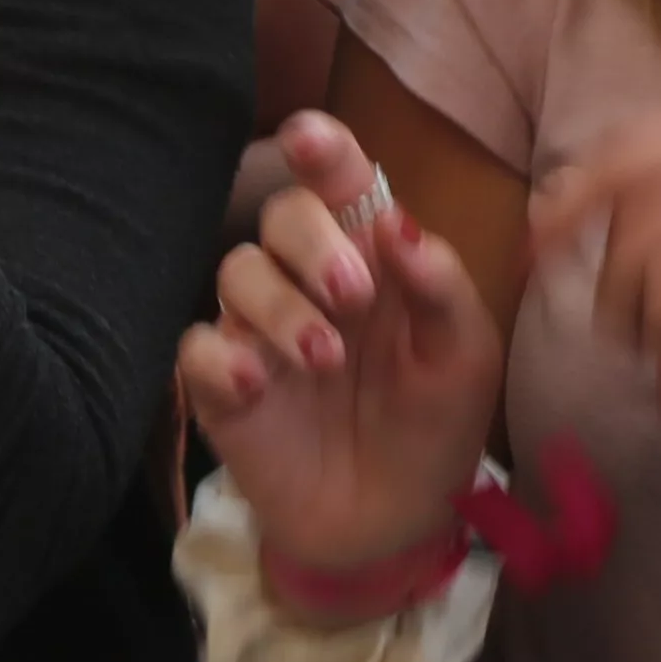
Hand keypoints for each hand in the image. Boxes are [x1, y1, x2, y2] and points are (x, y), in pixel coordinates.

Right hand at [176, 108, 506, 573]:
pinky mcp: (223, 390)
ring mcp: (261, 333)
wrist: (395, 524)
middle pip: (280, 216)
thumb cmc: (433, 424)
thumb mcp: (463, 358)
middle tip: (354, 297)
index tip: (308, 138)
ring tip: (323, 359)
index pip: (339, 182)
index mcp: (371, 257)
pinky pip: (197, 350)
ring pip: (236, 273)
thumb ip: (441, 287)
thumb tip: (399, 223)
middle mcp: (308, 281)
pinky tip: (255, 384)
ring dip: (279, 306)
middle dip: (311, 242)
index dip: (320, 149)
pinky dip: (220, 357)